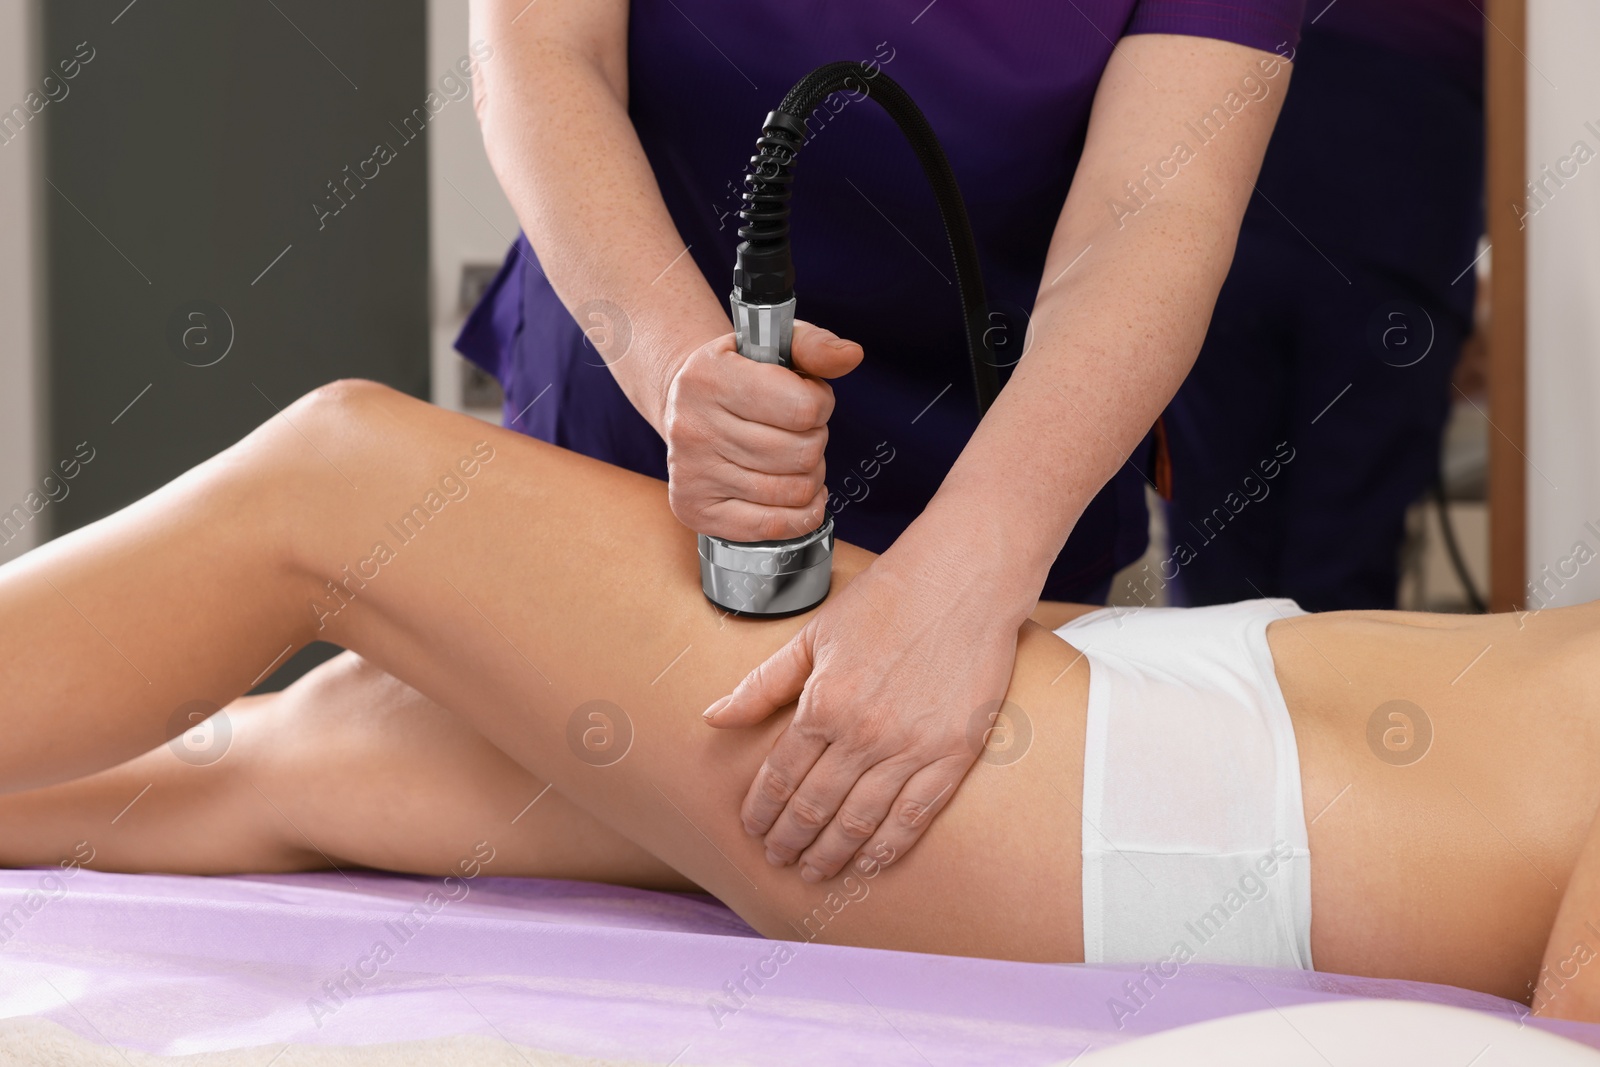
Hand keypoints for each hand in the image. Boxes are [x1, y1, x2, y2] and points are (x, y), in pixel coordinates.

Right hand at [662, 322, 862, 542]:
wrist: (685, 403)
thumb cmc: (739, 374)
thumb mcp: (772, 345)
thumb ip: (815, 346)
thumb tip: (851, 356)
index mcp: (710, 378)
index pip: (803, 408)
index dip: (820, 404)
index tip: (807, 398)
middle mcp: (693, 427)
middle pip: (802, 453)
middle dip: (815, 441)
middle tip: (798, 432)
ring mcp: (691, 473)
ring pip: (793, 492)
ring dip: (809, 477)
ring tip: (792, 459)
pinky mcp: (695, 510)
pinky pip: (772, 527)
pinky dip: (799, 515)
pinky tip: (797, 496)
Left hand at [702, 530, 1026, 880]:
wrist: (966, 579)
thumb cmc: (888, 599)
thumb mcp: (814, 635)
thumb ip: (762, 684)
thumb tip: (713, 718)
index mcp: (823, 704)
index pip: (780, 776)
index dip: (762, 811)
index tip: (752, 830)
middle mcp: (864, 735)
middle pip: (815, 808)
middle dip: (790, 840)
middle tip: (777, 859)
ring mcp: (912, 749)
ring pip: (861, 822)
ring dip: (832, 853)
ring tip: (815, 871)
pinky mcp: (954, 755)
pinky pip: (915, 817)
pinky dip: (888, 847)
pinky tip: (871, 862)